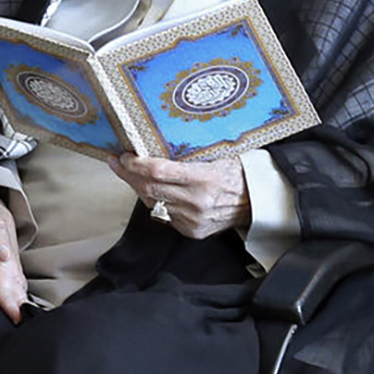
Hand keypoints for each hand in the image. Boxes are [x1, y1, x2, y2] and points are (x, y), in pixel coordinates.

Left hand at [113, 153, 249, 239]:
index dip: (135, 164)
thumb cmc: (237, 173)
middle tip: (116, 162)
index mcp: (204, 179)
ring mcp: (193, 220)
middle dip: (128, 174)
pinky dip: (153, 202)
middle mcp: (197, 203)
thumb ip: (187, 154)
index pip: (158, 172)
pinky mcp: (192, 231)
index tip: (123, 155)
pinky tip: (149, 190)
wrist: (257, 202)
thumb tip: (153, 142)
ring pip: (152, 203)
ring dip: (137, 188)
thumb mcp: (217, 155)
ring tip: (129, 173)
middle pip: (149, 189)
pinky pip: (163, 215)